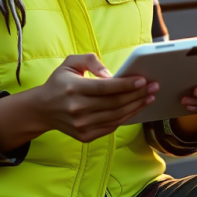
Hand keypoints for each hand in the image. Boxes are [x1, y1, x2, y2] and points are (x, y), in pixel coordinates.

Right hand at [31, 53, 158, 142]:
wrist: (42, 109)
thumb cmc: (59, 83)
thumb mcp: (70, 63)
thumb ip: (90, 61)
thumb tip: (110, 75)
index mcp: (73, 89)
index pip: (105, 88)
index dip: (126, 85)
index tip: (143, 80)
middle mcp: (77, 109)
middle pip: (115, 103)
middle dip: (138, 95)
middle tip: (153, 87)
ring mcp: (82, 125)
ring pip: (116, 116)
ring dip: (136, 107)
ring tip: (149, 97)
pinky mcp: (85, 136)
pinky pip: (111, 126)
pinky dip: (126, 117)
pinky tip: (136, 108)